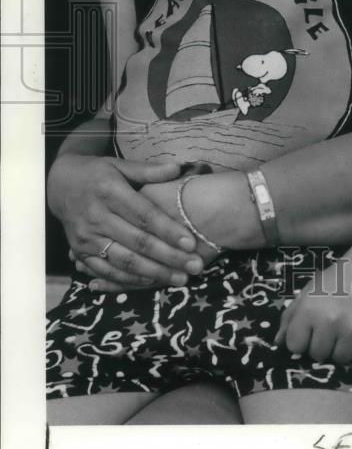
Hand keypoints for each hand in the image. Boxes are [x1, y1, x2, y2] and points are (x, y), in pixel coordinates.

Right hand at [48, 154, 203, 289]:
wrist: (60, 185)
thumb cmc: (98, 173)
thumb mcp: (120, 165)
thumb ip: (149, 171)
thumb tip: (178, 168)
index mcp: (110, 192)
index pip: (144, 216)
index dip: (168, 231)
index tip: (191, 243)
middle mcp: (97, 217)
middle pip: (138, 242)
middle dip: (169, 257)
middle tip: (195, 266)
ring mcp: (87, 238)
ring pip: (124, 261)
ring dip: (154, 274)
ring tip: (180, 279)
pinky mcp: (80, 252)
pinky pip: (107, 271)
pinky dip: (130, 280)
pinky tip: (152, 283)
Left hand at [274, 258, 351, 364]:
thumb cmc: (338, 278)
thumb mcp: (310, 290)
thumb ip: (291, 316)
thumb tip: (278, 343)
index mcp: (310, 309)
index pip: (294, 346)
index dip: (302, 340)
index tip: (311, 331)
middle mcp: (330, 321)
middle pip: (317, 355)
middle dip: (322, 345)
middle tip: (332, 327)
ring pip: (340, 360)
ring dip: (342, 349)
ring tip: (347, 329)